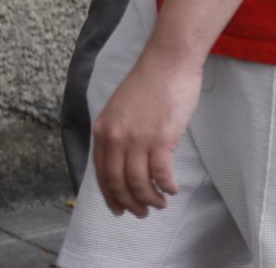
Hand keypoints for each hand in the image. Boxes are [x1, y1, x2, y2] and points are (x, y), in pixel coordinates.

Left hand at [91, 44, 199, 217]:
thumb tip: (126, 158)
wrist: (169, 61)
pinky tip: (173, 189)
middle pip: (118, 183)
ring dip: (150, 199)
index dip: (111, 196)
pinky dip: (167, 186)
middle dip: (130, 203)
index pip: (102, 174)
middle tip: (141, 213)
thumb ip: (119, 132)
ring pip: (139, 182)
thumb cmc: (151, 80)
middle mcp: (116, 139)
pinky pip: (161, 174)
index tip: (120, 208)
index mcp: (103, 131)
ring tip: (160, 204)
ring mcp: (138, 140)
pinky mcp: (161, 139)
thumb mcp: (121, 108)